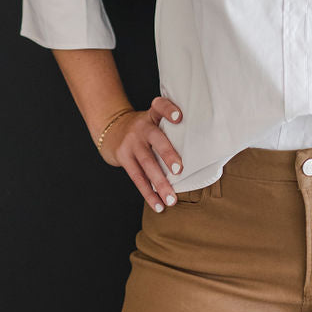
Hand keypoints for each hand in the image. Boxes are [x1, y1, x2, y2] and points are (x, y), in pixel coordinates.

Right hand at [101, 96, 184, 212]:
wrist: (110, 129)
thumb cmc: (142, 129)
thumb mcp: (152, 119)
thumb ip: (169, 129)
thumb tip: (201, 149)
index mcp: (152, 115)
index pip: (160, 106)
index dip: (169, 110)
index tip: (179, 117)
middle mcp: (141, 127)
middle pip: (156, 140)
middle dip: (168, 155)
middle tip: (179, 170)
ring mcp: (131, 143)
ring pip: (147, 164)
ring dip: (160, 184)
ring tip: (171, 199)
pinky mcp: (123, 157)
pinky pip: (137, 178)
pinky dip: (149, 194)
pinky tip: (158, 205)